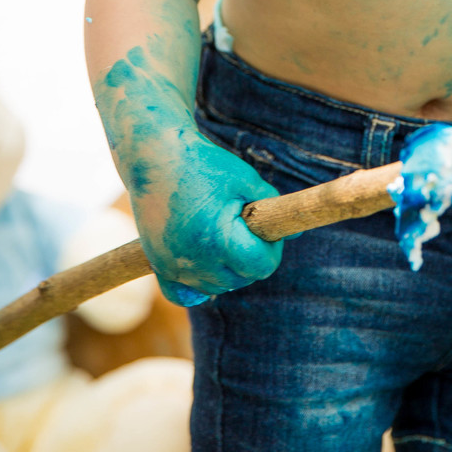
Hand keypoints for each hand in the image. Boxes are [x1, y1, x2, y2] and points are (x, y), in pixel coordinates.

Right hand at [132, 129, 282, 307]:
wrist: (154, 156)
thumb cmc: (204, 163)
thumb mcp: (245, 178)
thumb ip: (271, 205)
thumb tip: (296, 232)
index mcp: (219, 238)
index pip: (260, 266)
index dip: (271, 249)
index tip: (267, 229)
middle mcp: (194, 259)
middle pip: (240, 279)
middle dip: (251, 258)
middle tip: (246, 228)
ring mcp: (173, 265)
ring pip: (215, 287)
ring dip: (227, 271)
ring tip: (224, 235)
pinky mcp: (158, 264)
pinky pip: (183, 295)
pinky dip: (198, 286)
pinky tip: (206, 266)